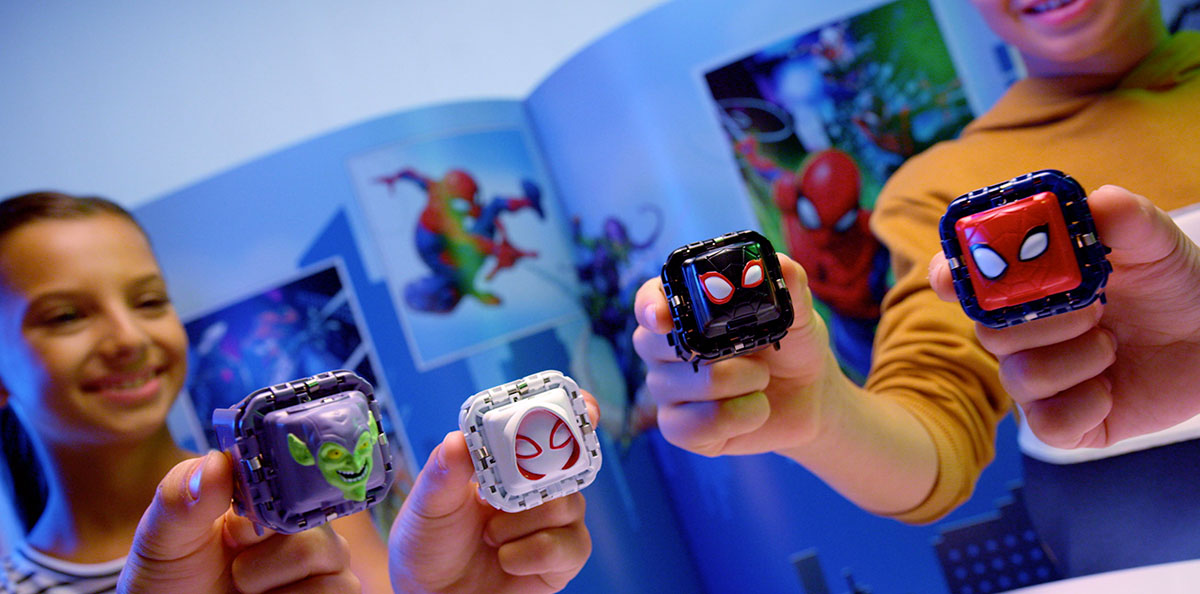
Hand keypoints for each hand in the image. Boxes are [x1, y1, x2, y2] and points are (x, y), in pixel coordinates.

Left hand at [118, 451, 359, 593]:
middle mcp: (301, 520)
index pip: (295, 467)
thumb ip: (182, 496)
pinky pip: (338, 588)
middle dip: (262, 546)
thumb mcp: (164, 536)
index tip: (240, 522)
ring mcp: (323, 559)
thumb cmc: (172, 578)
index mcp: (266, 494)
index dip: (271, 491)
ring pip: (327, 552)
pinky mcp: (335, 591)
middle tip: (234, 564)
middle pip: (313, 512)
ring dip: (271, 580)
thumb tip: (217, 462)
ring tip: (245, 588)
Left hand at [388, 394, 597, 593]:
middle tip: (513, 485)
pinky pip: (570, 546)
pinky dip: (535, 551)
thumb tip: (459, 439)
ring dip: (523, 520)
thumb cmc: (428, 544)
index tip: (586, 406)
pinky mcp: (560, 562)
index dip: (574, 414)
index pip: (551, 429)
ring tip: (490, 535)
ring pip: (568, 503)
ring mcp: (553, 524)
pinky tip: (506, 558)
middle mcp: (538, 488)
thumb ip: (445, 471)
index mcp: (509, 462)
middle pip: (570, 462)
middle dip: (548, 468)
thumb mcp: (428, 504)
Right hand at [631, 254, 843, 456]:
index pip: (649, 301)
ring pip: (686, 385)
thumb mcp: (798, 315)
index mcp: (684, 310)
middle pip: (657, 346)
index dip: (649, 307)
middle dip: (720, 352)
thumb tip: (782, 265)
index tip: (661, 316)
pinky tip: (755, 411)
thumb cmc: (792, 348)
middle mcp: (665, 349)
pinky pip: (692, 427)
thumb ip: (790, 287)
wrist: (808, 398)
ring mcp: (668, 390)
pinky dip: (737, 418)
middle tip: (756, 353)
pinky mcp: (680, 428)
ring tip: (762, 380)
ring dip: (741, 383)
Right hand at [931, 185, 1199, 447]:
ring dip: (1074, 359)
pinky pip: (1046, 424)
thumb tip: (1097, 201)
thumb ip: (1126, 218)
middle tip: (1094, 305)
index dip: (949, 279)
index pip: (966, 281)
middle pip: (989, 332)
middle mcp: (1024, 334)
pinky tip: (1111, 386)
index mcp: (1028, 285)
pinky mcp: (1064, 423)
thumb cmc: (1173, 286)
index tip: (950, 280)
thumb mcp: (1155, 244)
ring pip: (1019, 377)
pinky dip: (1084, 404)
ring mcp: (1041, 381)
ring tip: (1112, 343)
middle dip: (1042, 319)